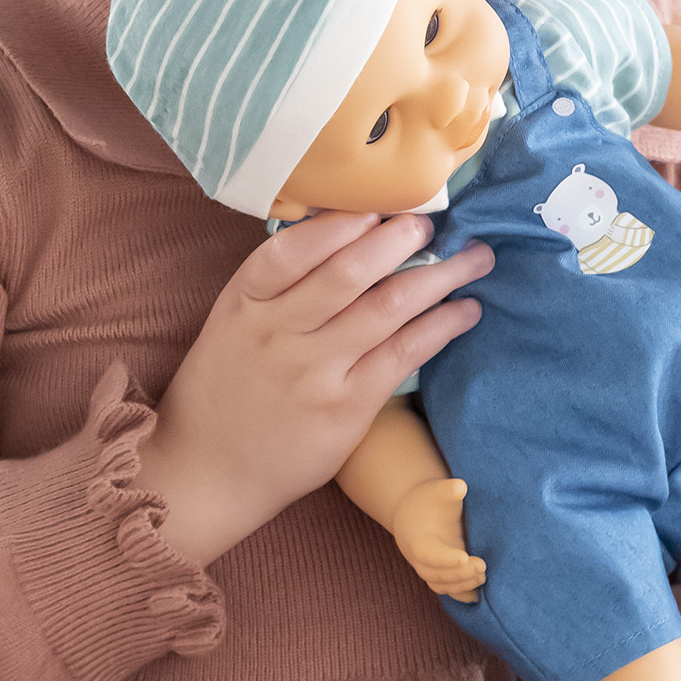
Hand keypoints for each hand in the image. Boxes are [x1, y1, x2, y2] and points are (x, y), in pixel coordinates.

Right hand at [145, 212, 491, 567]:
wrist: (206, 472)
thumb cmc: (224, 391)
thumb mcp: (232, 325)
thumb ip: (277, 286)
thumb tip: (344, 234)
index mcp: (244, 303)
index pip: (290, 250)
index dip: (338, 225)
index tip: (376, 208)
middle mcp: (277, 332)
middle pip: (347, 273)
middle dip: (399, 239)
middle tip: (431, 222)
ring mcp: (313, 371)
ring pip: (387, 308)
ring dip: (439, 277)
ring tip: (475, 258)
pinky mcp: (345, 408)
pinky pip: (402, 354)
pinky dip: (440, 327)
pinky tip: (465, 311)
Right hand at [391, 477, 486, 602]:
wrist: (413, 514)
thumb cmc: (428, 500)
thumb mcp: (436, 491)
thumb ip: (447, 490)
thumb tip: (460, 486)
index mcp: (417, 539)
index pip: (429, 554)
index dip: (445, 558)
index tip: (465, 556)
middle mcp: (419, 559)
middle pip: (436, 574)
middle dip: (459, 573)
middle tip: (482, 565)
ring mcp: (428, 569)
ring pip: (441, 585)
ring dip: (462, 585)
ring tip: (483, 575)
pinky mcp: (438, 575)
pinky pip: (447, 590)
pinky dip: (460, 595)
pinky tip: (477, 595)